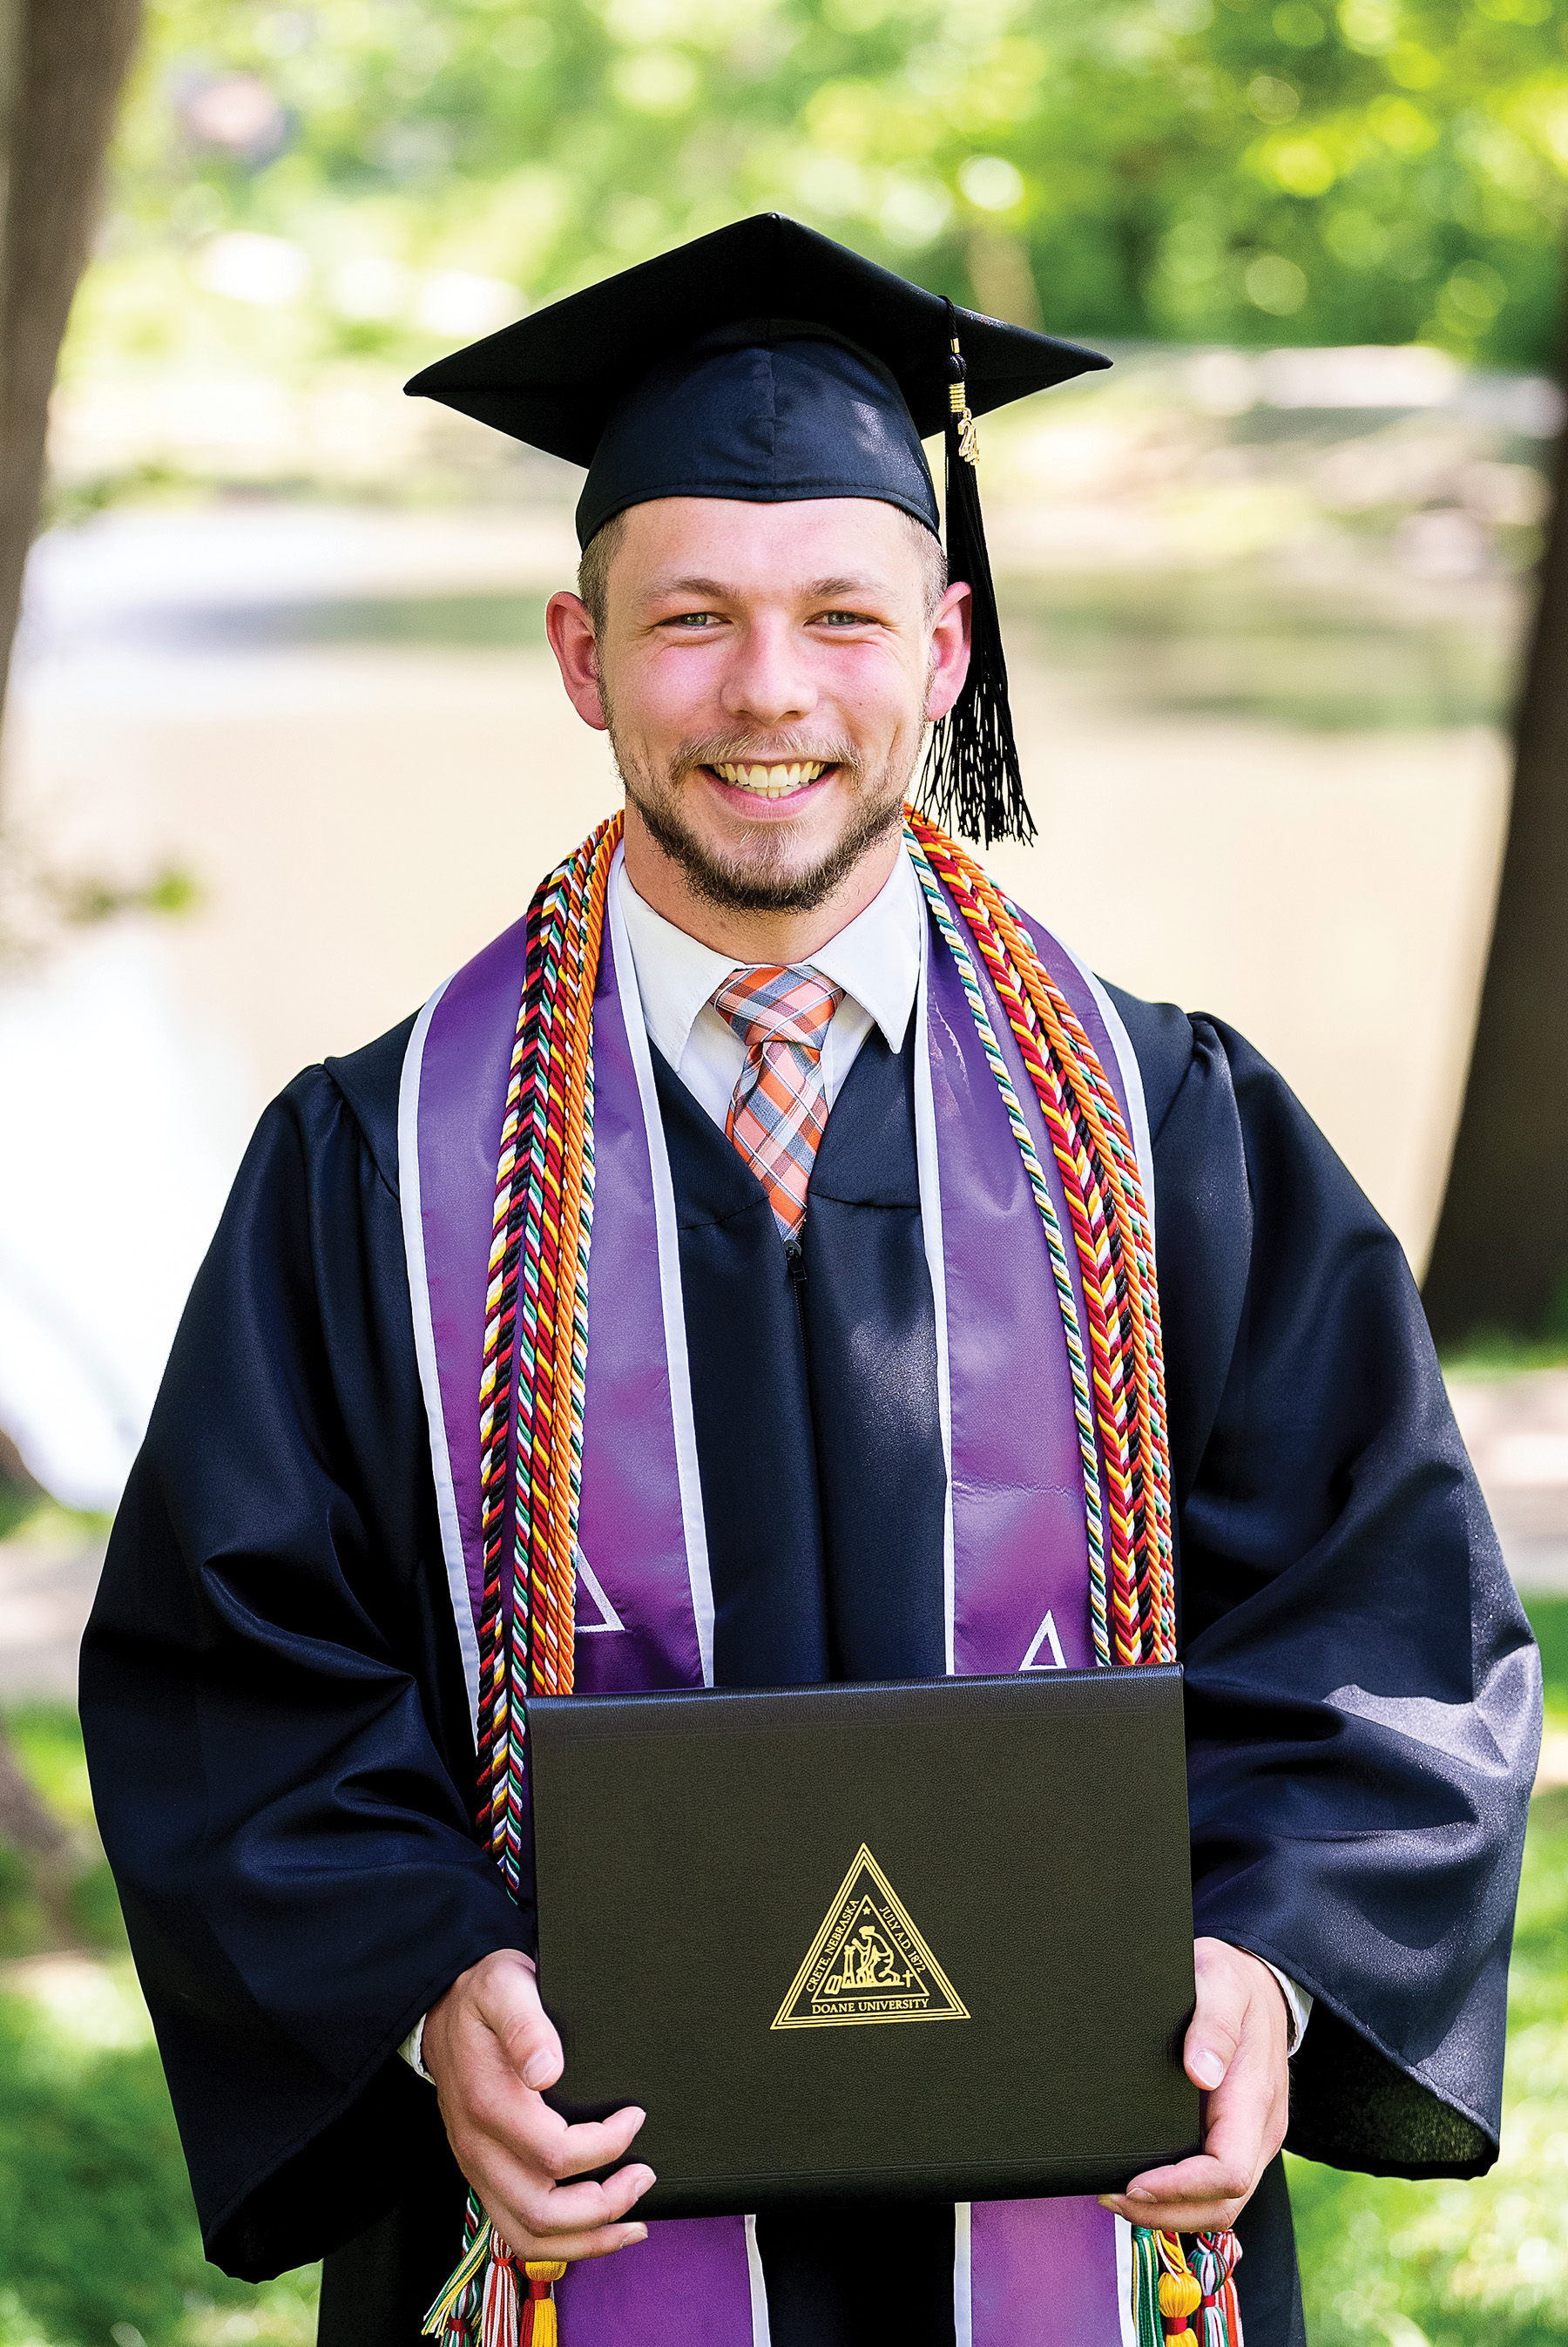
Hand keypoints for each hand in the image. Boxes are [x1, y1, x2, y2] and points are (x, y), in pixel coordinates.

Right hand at [422, 1948, 652, 2262]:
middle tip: (645, 2177)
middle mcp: (478, 2147)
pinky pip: (517, 2230)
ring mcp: (478, 2167)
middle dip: (602, 2207)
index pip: (553, 2153)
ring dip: (586, 2240)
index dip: (605, 2146)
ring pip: (527, 2236)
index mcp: (488, 2104)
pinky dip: (561, 2244)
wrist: (442, 2008)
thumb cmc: (483, 1996)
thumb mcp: (504, 1987)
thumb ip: (525, 2025)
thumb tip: (547, 2070)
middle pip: (541, 2211)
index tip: (635, 2117)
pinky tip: (597, 2231)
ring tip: (633, 2223)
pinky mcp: (484, 2176)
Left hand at [1098, 1938, 1288, 2233]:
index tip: (1135, 2183)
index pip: (1228, 2171)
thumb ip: (1213, 2022)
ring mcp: (1252, 2139)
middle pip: (1223, 2204)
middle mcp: (1260, 2130)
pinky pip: (1216, 2187)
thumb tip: (1202, 2072)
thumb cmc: (1235, 1983)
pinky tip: (1142, 2185)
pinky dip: (1180, 2199)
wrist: (1261, 1984)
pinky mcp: (1238, 2139)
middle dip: (1166, 2213)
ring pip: (1221, 2206)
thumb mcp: (1221, 1982)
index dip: (1181, 2188)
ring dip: (1170, 2213)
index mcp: (1255, 2098)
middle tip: (1111, 2197)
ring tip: (1118, 2197)